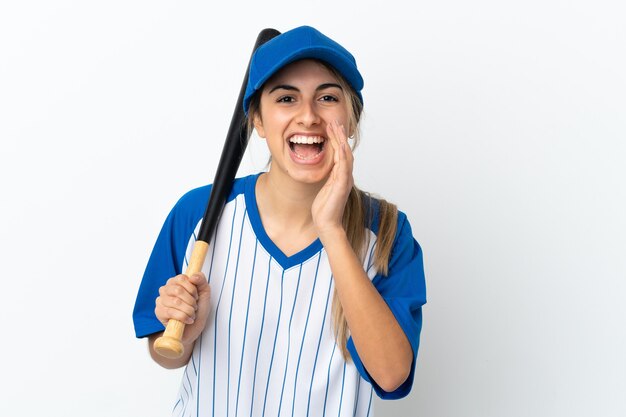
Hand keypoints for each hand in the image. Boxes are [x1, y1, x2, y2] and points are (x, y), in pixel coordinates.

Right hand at [155, 273, 210, 344]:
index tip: (196, 297)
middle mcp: (165, 289)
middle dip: (191, 301)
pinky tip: (188, 320)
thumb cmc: (198, 310)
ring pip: (175, 302)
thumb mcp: (204, 293)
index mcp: (175, 282)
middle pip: (178, 290)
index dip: (192, 288)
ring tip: (192, 314)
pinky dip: (183, 317)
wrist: (193, 329)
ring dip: (188, 310)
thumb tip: (193, 276)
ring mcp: (160, 300)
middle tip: (195, 307)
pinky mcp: (159, 312)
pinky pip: (170, 312)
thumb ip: (201, 281)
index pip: (181, 278)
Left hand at [312, 120, 353, 237]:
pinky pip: (343, 166)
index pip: (341, 154)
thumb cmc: (324, 209)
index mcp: (340, 176)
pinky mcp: (342, 185)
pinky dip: (342, 154)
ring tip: (336, 127)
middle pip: (345, 151)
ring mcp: (345, 180)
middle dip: (340, 135)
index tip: (332, 127)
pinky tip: (339, 145)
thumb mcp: (324, 189)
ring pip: (346, 155)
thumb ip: (326, 179)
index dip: (337, 140)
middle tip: (335, 121)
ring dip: (341, 140)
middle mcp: (345, 176)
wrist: (327, 224)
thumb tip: (323, 171)